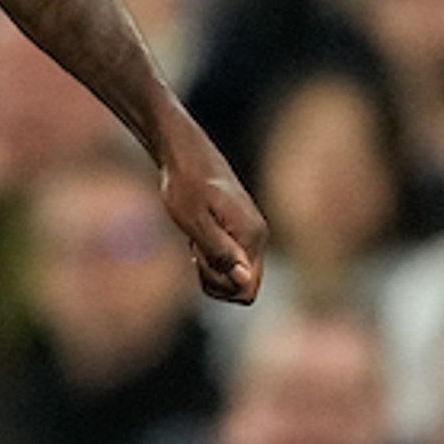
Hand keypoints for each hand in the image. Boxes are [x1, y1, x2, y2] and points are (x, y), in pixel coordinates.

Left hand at [162, 133, 267, 304]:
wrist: (184, 154)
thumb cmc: (185, 185)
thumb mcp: (195, 222)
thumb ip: (220, 252)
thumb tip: (244, 280)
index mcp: (251, 236)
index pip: (247, 289)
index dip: (220, 285)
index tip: (200, 257)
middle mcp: (258, 237)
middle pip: (243, 286)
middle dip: (215, 277)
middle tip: (195, 249)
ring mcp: (251, 234)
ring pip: (235, 274)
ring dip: (211, 267)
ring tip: (196, 241)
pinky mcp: (240, 230)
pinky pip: (230, 260)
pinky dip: (212, 258)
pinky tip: (198, 240)